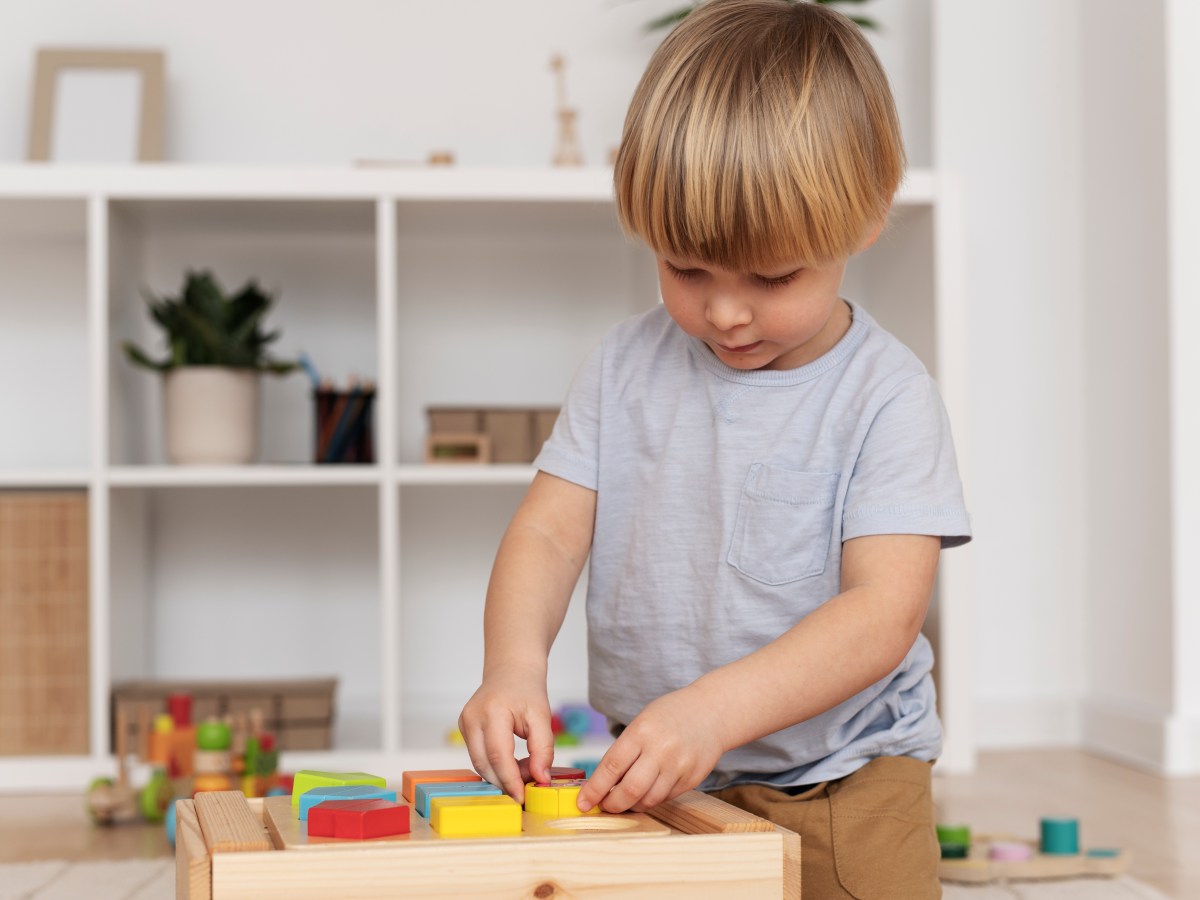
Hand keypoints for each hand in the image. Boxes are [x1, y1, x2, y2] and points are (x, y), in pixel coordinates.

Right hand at [458, 667, 555, 804]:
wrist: (511, 671)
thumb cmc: (527, 691)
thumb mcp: (542, 717)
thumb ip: (543, 749)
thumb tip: (541, 779)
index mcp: (493, 711)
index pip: (499, 756)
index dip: (511, 780)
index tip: (523, 798)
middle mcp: (472, 718)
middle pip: (485, 764)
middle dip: (506, 780)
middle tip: (529, 782)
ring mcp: (464, 723)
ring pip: (479, 763)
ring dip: (501, 774)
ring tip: (524, 767)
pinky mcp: (463, 729)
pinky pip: (478, 756)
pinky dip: (495, 765)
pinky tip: (513, 760)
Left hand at [576, 687, 726, 813]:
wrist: (712, 712)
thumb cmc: (670, 715)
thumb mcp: (642, 722)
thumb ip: (624, 750)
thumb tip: (601, 782)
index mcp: (642, 731)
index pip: (612, 767)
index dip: (594, 789)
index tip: (583, 803)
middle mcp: (661, 750)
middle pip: (630, 789)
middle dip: (612, 804)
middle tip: (604, 806)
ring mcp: (679, 766)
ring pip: (648, 800)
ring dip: (631, 806)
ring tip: (624, 801)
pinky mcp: (692, 779)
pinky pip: (665, 798)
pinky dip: (651, 800)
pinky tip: (646, 793)